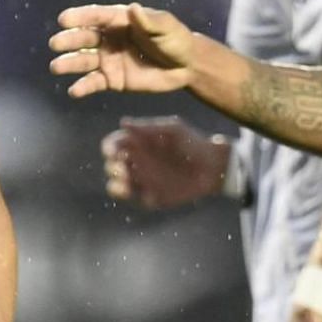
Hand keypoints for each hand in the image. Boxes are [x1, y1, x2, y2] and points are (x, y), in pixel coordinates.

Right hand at [49, 4, 195, 97]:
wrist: (186, 67)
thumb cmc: (175, 40)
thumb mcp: (165, 27)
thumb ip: (149, 21)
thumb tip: (133, 9)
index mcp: (119, 21)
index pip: (96, 16)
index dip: (80, 17)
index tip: (64, 19)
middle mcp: (108, 38)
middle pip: (85, 38)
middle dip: (70, 40)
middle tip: (55, 43)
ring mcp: (108, 60)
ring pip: (84, 61)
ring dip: (69, 63)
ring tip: (56, 67)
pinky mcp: (112, 80)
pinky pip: (94, 83)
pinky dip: (83, 87)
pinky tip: (74, 91)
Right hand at [102, 117, 226, 209]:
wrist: (213, 166)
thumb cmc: (193, 142)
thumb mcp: (173, 129)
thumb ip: (148, 127)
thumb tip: (123, 122)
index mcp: (138, 142)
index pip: (113, 144)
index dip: (109, 148)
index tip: (115, 152)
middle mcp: (136, 161)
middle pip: (111, 165)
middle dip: (112, 167)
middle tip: (123, 168)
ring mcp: (143, 180)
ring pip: (117, 185)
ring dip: (116, 185)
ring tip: (126, 185)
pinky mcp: (152, 196)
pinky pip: (137, 199)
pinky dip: (137, 198)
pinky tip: (148, 194)